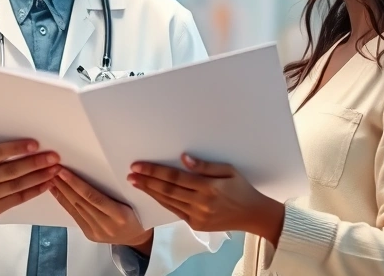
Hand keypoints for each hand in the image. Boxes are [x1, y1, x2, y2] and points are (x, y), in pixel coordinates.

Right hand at [0, 138, 60, 227]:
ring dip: (39, 177)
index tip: (35, 144)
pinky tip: (46, 184)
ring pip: (17, 186)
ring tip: (54, 169)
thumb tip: (1, 127)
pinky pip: (17, 200)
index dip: (16, 149)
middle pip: (12, 171)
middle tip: (53, 157)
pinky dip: (34, 191)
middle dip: (35, 163)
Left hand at [50, 168, 152, 253]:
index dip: (77, 184)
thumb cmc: (136, 214)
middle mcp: (107, 225)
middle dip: (65, 185)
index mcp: (119, 215)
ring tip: (52, 178)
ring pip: (75, 208)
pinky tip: (57, 192)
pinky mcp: (89, 235)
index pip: (93, 197)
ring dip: (62, 192)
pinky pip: (74, 216)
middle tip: (53, 171)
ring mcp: (97, 232)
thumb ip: (115, 190)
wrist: (136, 238)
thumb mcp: (132, 200)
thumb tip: (93, 171)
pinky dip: (64, 203)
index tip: (64, 172)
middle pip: (81, 202)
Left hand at [129, 154, 284, 244]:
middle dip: (146, 181)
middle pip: (167, 190)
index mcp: (209, 187)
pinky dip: (162, 202)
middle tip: (131, 175)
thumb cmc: (241, 188)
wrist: (252, 215)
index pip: (174, 177)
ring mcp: (198, 216)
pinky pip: (175, 212)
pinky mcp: (196, 225)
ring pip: (168, 202)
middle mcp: (201, 203)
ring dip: (150, 192)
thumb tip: (184, 158)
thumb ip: (205, 166)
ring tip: (136, 184)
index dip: (154, 171)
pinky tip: (152, 195)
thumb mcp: (228, 170)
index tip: (138, 166)